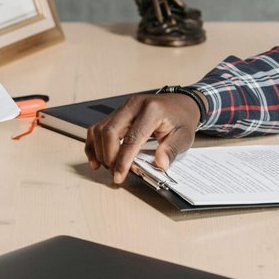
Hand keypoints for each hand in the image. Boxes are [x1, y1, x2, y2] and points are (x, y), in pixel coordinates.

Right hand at [85, 93, 200, 184]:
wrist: (181, 103)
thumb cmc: (181, 119)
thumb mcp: (184, 136)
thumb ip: (171, 150)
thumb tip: (160, 164)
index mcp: (152, 110)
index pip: (132, 138)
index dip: (123, 160)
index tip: (119, 175)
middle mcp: (134, 105)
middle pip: (110, 131)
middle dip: (109, 156)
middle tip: (115, 173)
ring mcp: (124, 107)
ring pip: (100, 128)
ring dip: (100, 151)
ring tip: (108, 167)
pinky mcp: (117, 112)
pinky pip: (98, 127)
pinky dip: (94, 144)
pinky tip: (97, 158)